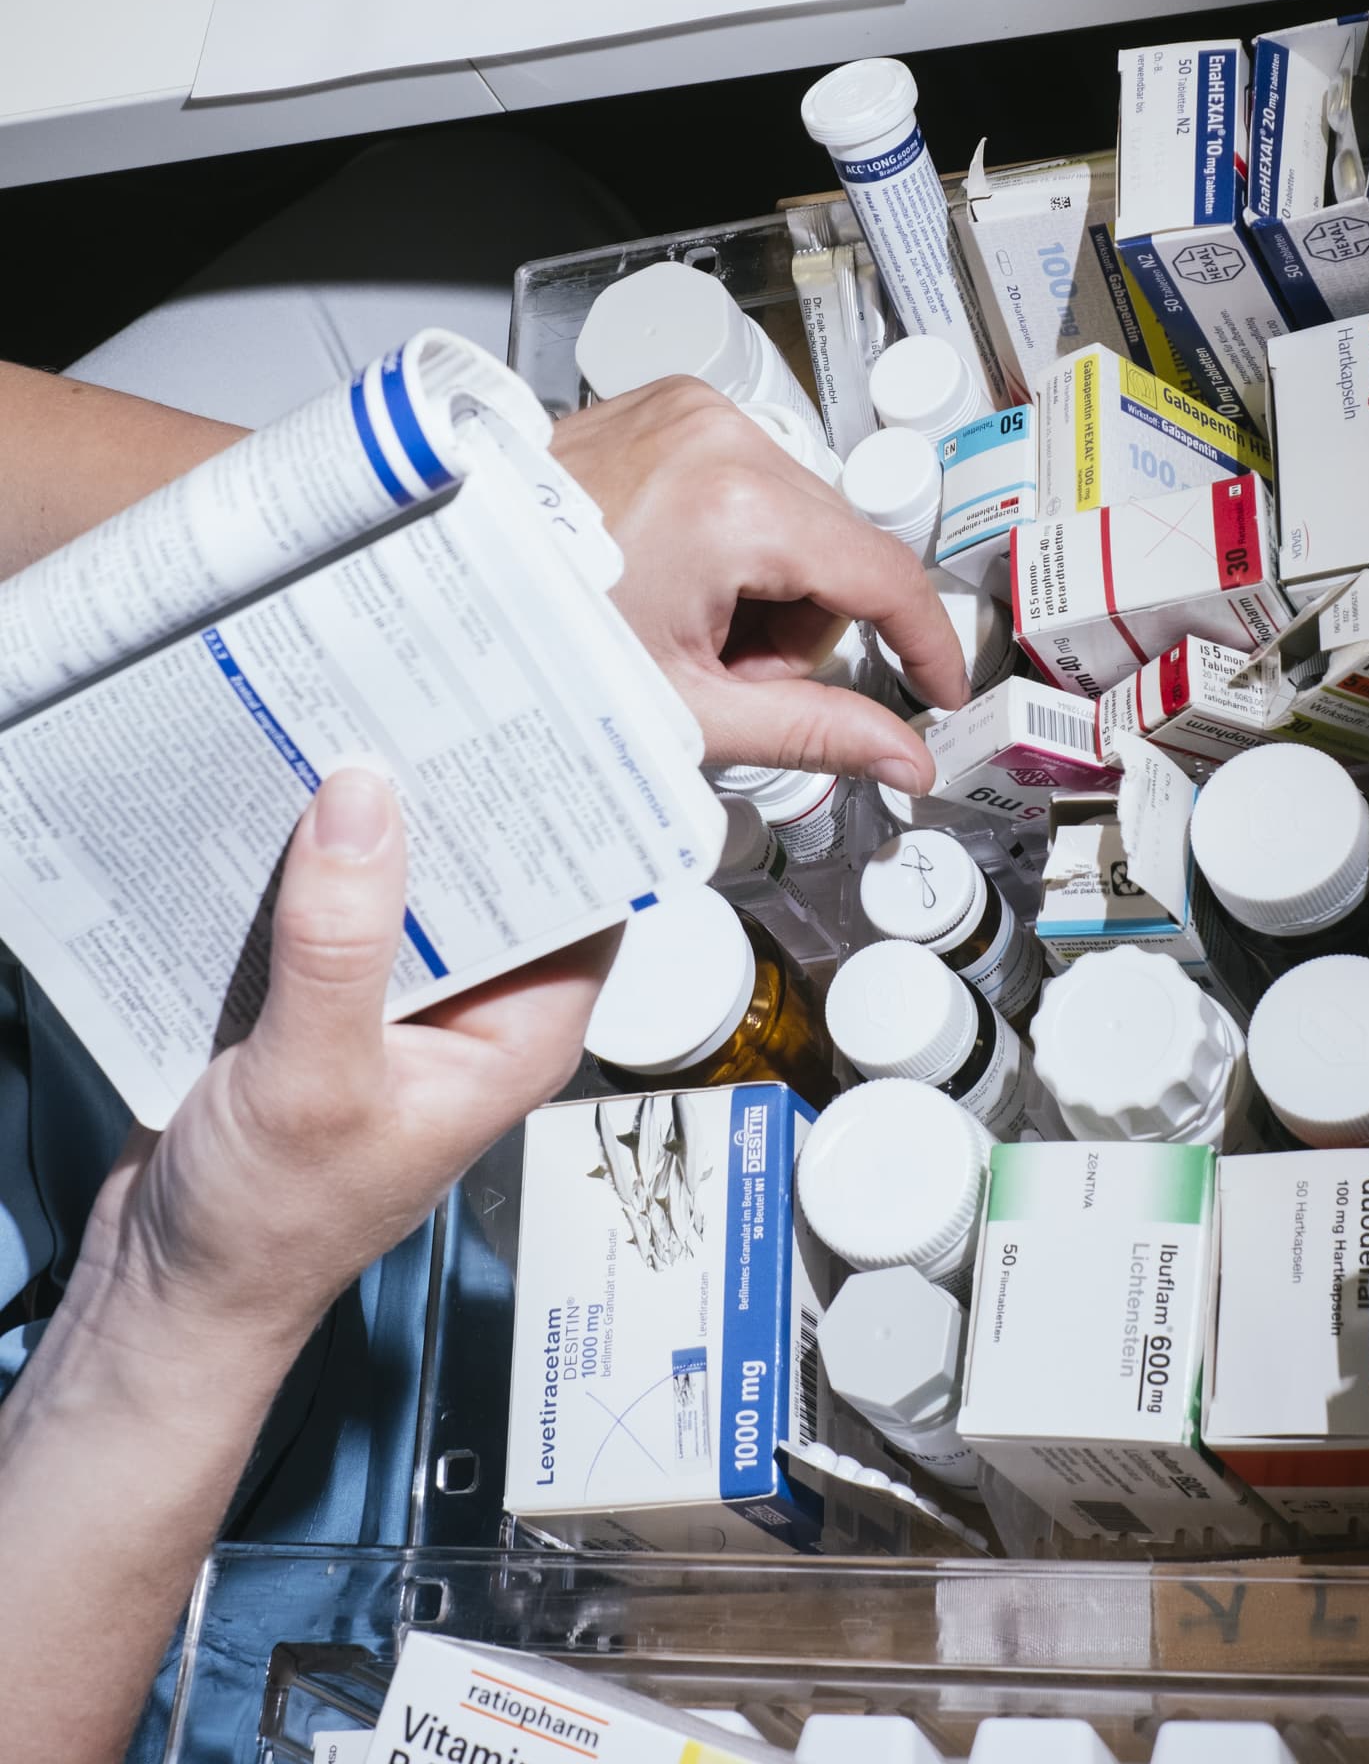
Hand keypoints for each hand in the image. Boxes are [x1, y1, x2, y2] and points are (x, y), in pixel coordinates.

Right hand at [71, 770, 615, 1362]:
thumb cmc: (269, 1235)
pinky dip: (302, 858)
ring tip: (347, 721)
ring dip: (370, 818)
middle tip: (424, 696)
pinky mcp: (316, 995)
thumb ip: (344, 946)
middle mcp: (468, 1010)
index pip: (585, 897)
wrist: (167, 1289)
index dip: (571, 812)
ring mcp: (390, 1000)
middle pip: (488, 871)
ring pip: (401, 877)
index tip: (541, 725)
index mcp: (517, 1035)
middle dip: (453, 793)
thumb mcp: (316, 1082)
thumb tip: (364, 806)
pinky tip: (272, 802)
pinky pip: (325, 901)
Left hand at [552, 378, 968, 793]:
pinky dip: (725, 540)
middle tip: (716, 670)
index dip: (925, 643)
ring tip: (678, 624)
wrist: (431, 579)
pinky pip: (744, 478)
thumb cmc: (537, 642)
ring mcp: (688, 410)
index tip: (939, 687)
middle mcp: (721, 434)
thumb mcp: (688, 710)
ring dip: (761, 585)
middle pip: (836, 547)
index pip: (884, 574)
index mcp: (735, 505)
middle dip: (794, 626)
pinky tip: (665, 578)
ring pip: (795, 514)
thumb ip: (815, 732)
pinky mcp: (662, 405)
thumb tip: (906, 757)